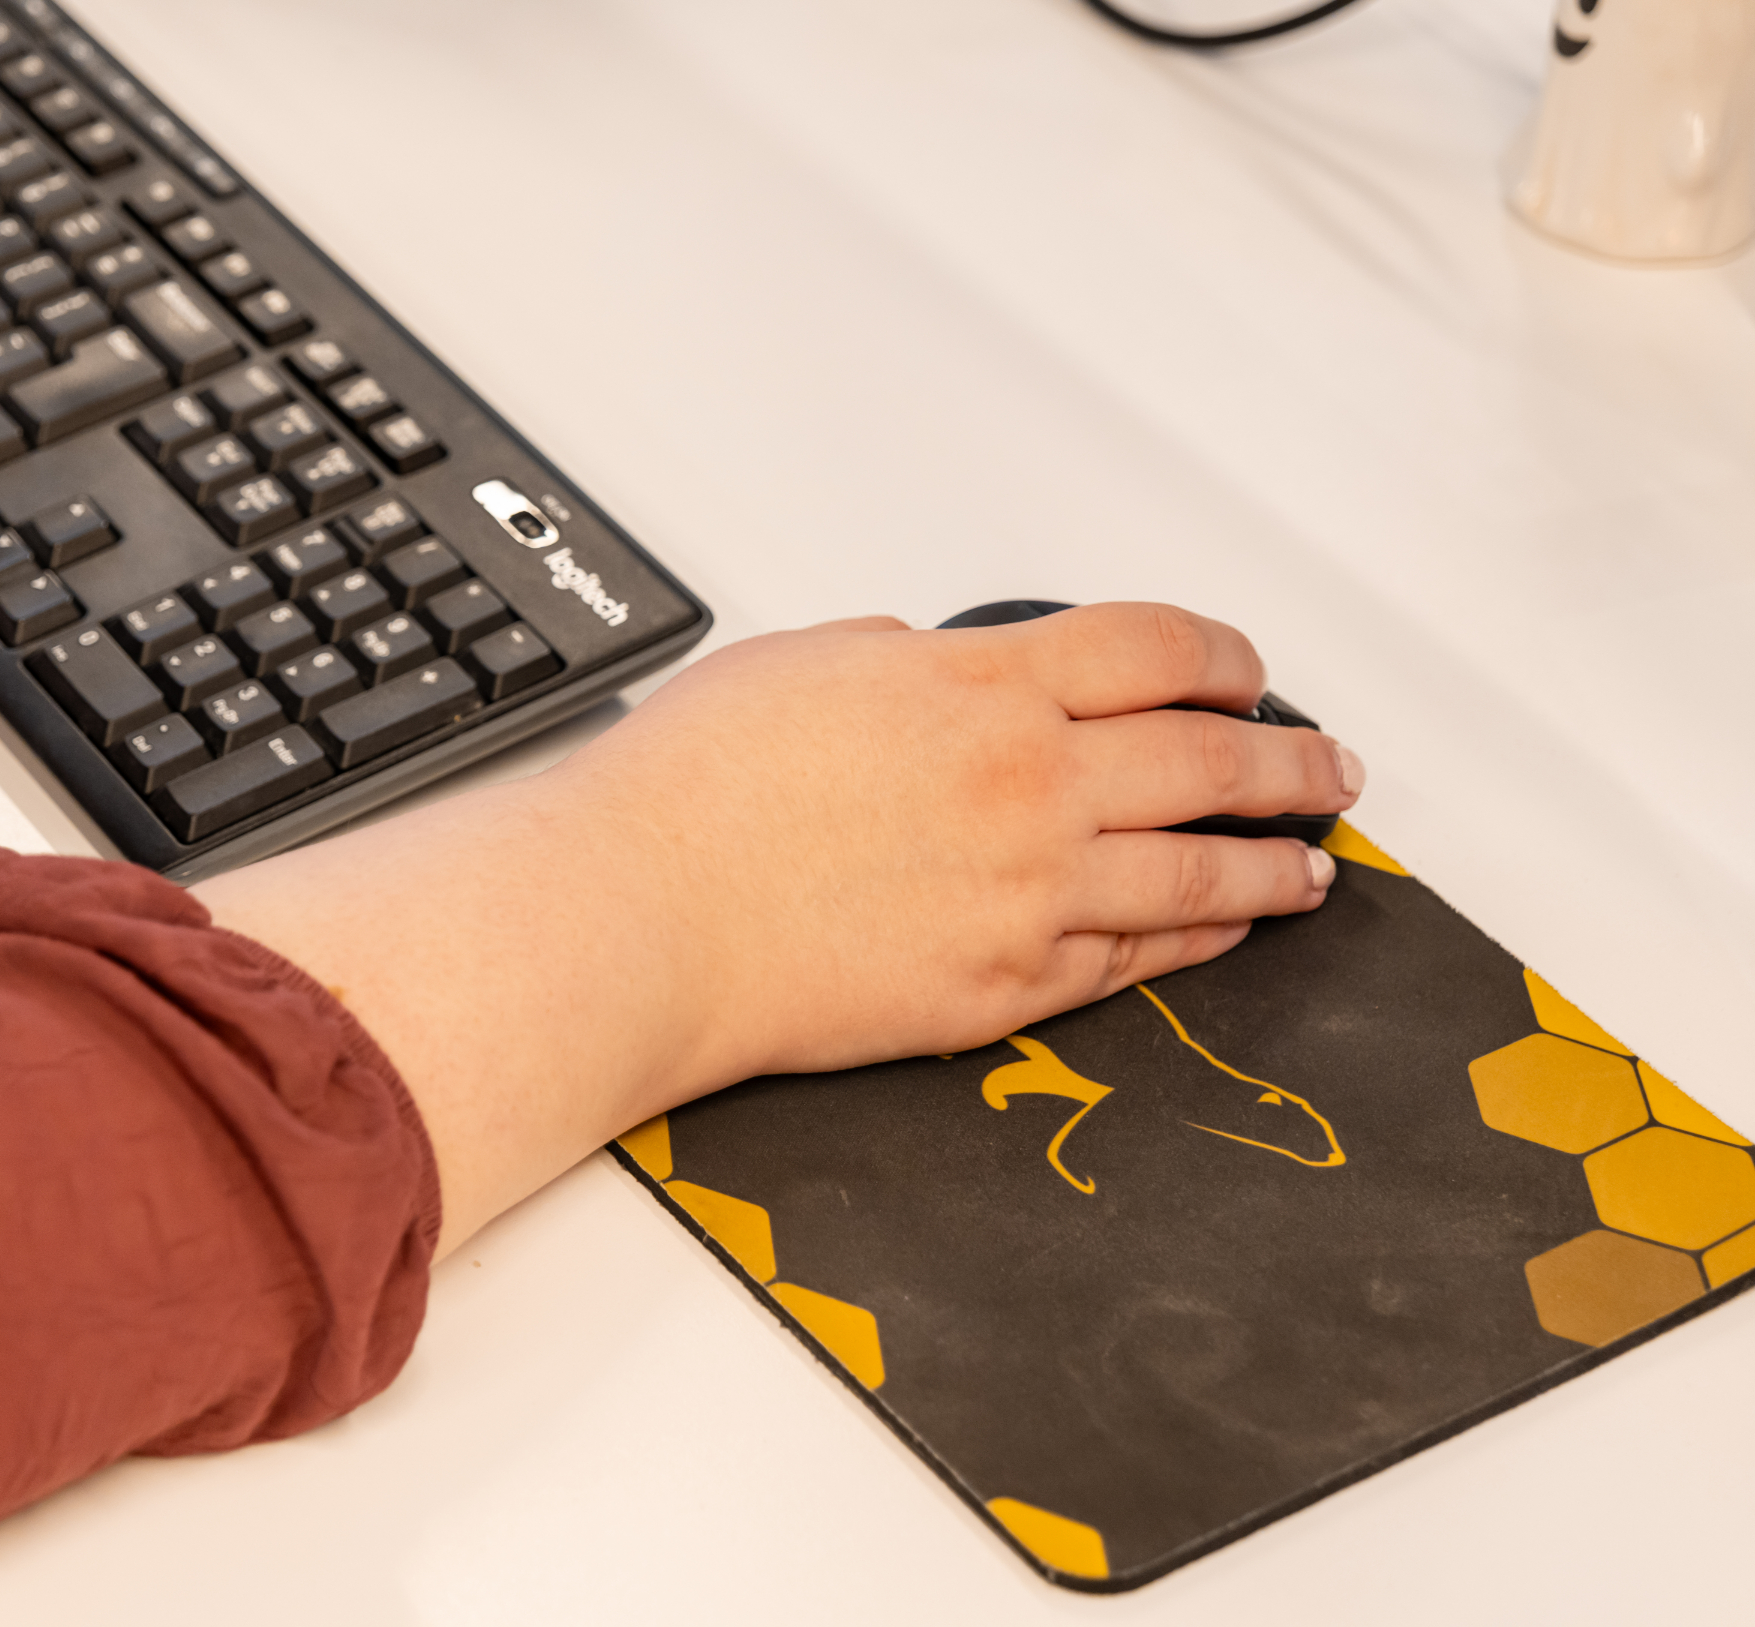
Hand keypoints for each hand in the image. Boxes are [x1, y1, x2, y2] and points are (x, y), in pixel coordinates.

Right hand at [194, 604, 1363, 1252]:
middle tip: (1325, 767)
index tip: (1245, 674)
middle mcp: (1029, 783)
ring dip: (1270, 865)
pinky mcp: (1003, 987)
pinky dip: (1191, 943)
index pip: (1157, 653)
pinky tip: (1218, 934)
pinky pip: (1132, 963)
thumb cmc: (691, 793)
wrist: (642, 917)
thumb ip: (912, 664)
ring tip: (1308, 867)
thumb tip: (956, 680)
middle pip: (1211, 762)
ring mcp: (1028, 893)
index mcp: (983, 684)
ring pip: (1196, 874)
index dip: (1223, 660)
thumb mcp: (810, 663)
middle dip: (1288, 762)